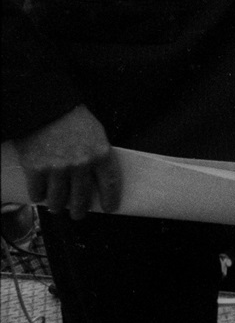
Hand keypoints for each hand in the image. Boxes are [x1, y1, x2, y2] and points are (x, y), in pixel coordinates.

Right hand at [15, 105, 119, 220]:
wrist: (44, 108)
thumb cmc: (71, 118)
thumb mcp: (96, 134)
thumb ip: (97, 155)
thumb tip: (96, 177)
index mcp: (100, 154)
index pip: (109, 183)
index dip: (110, 198)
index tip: (109, 208)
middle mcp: (81, 165)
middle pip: (81, 197)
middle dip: (80, 210)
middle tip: (78, 215)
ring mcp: (58, 169)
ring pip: (58, 199)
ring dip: (57, 206)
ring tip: (57, 208)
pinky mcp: (36, 169)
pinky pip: (38, 192)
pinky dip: (39, 196)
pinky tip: (40, 195)